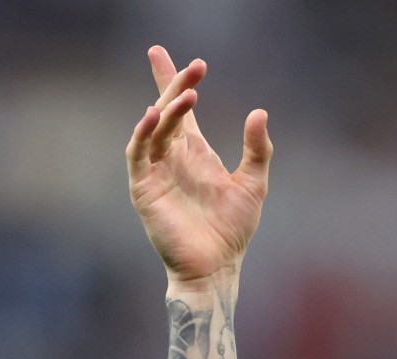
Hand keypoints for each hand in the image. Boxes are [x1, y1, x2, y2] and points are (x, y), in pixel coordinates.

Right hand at [125, 47, 272, 283]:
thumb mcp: (253, 183)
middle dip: (175, 84)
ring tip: (188, 93)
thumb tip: (259, 112)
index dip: (175, 81)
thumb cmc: (233, 230)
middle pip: (167, 111)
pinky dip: (143, 133)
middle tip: (194, 65)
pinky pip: (138, 153)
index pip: (180, 110)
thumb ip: (257, 149)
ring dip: (168, 108)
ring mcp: (155, 171)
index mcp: (195, 154)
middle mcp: (172, 157)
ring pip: (154, 128)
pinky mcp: (144, 188)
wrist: (216, 266)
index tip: (171, 55)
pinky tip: (155, 115)